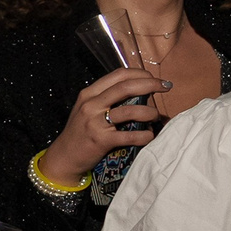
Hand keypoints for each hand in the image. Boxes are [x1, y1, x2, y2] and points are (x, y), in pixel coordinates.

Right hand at [43, 65, 171, 179]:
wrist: (64, 157)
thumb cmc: (80, 133)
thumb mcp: (88, 110)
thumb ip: (108, 99)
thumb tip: (140, 93)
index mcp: (89, 94)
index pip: (118, 75)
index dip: (140, 74)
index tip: (154, 79)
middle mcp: (91, 105)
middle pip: (126, 87)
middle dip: (151, 84)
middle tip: (166, 87)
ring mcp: (95, 122)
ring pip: (131, 110)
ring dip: (150, 112)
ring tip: (155, 117)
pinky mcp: (101, 140)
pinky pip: (130, 136)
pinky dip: (145, 135)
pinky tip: (149, 136)